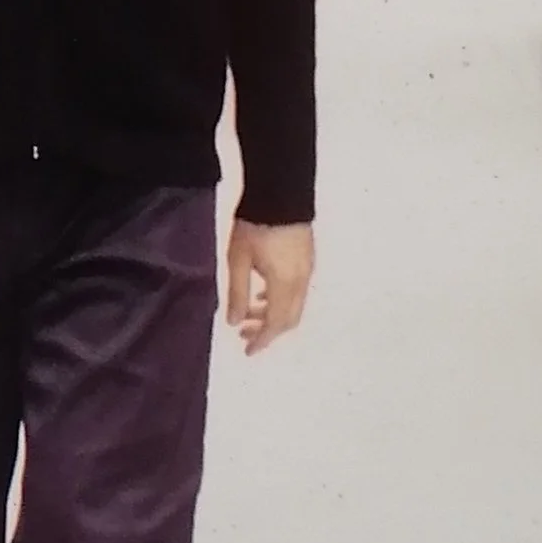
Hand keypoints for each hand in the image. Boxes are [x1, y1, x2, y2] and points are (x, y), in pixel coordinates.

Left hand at [225, 218, 313, 355]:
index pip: (276, 323)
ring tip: (248, 312)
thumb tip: (234, 322)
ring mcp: (307, 269)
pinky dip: (280, 299)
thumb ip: (237, 293)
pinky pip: (297, 290)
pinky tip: (262, 292)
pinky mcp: (307, 258)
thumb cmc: (255, 225)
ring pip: (294, 304)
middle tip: (244, 333)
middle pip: (289, 318)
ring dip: (272, 314)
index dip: (263, 340)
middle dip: (267, 330)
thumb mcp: (238, 259)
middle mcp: (301, 281)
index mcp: (285, 284)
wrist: (281, 191)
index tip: (248, 350)